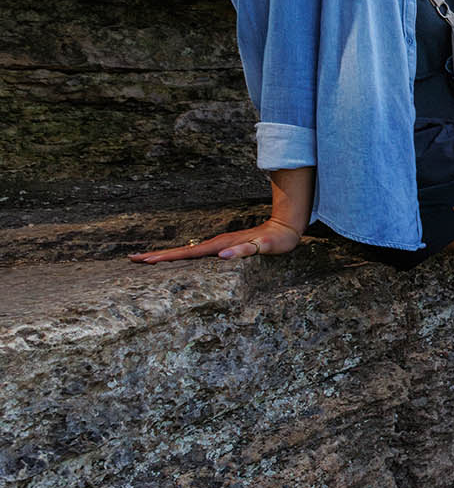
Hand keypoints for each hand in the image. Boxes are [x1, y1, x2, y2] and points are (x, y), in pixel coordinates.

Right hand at [131, 218, 302, 263]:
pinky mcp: (224, 246)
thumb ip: (246, 250)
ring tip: (146, 260)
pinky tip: (176, 260)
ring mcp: (219, 244)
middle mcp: (217, 243)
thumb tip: (223, 255)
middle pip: (182, 251)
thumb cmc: (277, 240)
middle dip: (157, 256)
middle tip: (133, 259)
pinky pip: (198, 253)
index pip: (188, 254)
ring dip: (166, 256)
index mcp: (221, 245)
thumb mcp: (266, 247)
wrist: (286, 226)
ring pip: (187, 251)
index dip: (167, 258)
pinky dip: (182, 256)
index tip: (145, 261)